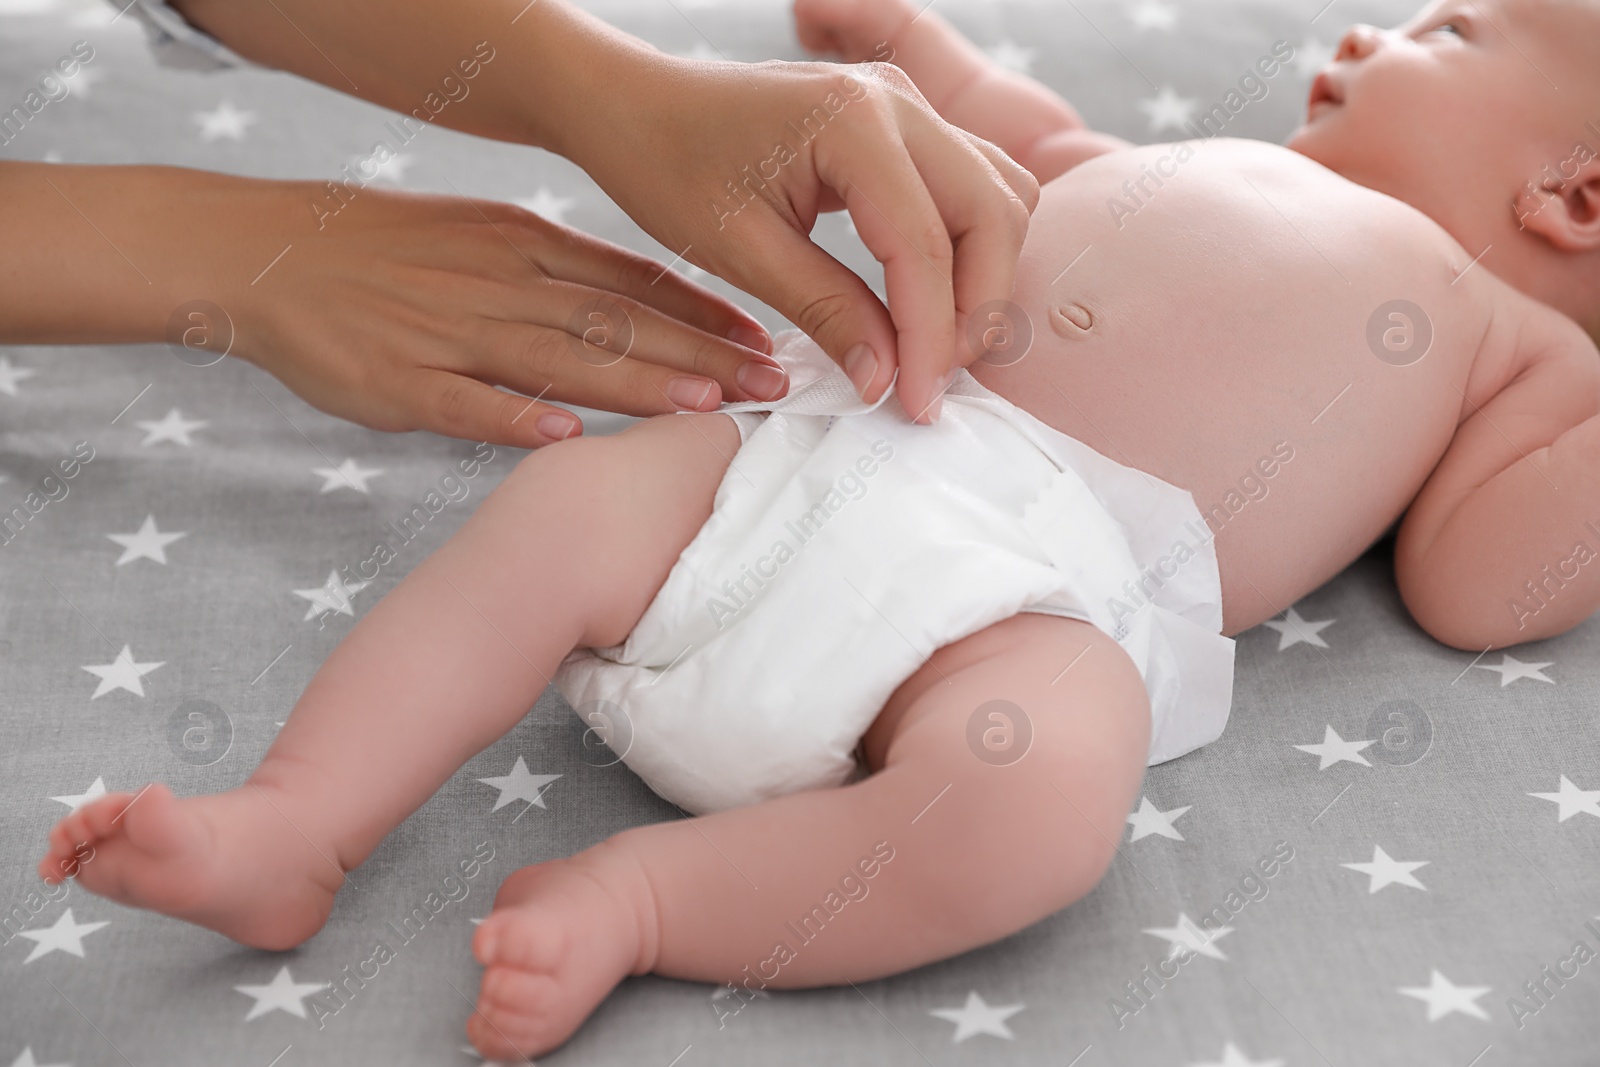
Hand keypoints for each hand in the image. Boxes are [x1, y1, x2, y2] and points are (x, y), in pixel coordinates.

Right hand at [221, 183, 785, 445]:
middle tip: (771, 385)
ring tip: (705, 406)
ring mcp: (453, 333)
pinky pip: (468, 402)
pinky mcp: (404, 382)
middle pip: (617, 322)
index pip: (634, 282)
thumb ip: (568, 275)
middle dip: (701, 355)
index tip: (766, 343)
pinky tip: (569, 434)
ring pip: (559, 360)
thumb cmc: (398, 255)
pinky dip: (516, 416)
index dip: (705, 316)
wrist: (278, 256)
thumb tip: (652, 307)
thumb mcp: (491, 239)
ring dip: (636, 382)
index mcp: (527, 246)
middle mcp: (502, 285)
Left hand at [568, 55, 1039, 423]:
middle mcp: (897, 100)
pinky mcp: (908, 122)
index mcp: (852, 121)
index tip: (918, 404)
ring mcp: (909, 104)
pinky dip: (971, 248)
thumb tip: (888, 380)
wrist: (640, 105)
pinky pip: (975, 185)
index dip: (931, 336)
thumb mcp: (741, 252)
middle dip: (976, 310)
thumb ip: (825, 311)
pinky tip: (930, 300)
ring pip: (999, 197)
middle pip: (991, 214)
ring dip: (983, 278)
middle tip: (933, 382)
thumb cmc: (670, 165)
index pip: (925, 244)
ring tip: (934, 347)